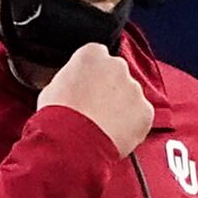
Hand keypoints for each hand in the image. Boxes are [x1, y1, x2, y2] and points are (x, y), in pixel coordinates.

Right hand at [35, 42, 151, 155]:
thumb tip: (73, 85)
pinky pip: (141, 115)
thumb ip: (70, 78)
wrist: (72, 143)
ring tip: (102, 123)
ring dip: (121, 105)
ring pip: (130, 94)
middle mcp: (116, 66)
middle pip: (116, 73)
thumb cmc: (59, 116)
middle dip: (109, 87)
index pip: (96, 54)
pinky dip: (132, 123)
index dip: (91, 72)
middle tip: (94, 106)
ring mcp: (134, 88)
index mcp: (91, 55)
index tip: (87, 83)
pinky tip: (114, 132)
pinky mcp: (145, 110)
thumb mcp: (52, 87)